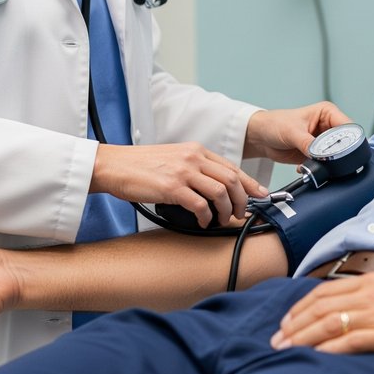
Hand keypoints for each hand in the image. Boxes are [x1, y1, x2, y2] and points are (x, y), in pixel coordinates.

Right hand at [92, 143, 268, 227]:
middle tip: (241, 214)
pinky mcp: (172, 188)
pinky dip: (206, 218)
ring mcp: (183, 172)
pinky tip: (203, 223)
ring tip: (222, 221)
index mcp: (196, 150)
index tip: (260, 195)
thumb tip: (215, 187)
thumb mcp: (173, 157)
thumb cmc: (140, 165)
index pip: (232, 167)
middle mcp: (193, 158)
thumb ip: (194, 167)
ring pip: (220, 193)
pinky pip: (200, 206)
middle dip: (242, 201)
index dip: (250, 183)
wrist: (113, 165)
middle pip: (232, 180)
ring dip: (226, 211)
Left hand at [243, 102, 352, 165]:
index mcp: (327, 113)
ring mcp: (324, 141)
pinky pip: (326, 164)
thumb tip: (321, 154)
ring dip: (329, 162)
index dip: (348, 139)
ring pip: (337, 155)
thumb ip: (308, 143)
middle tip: (329, 160)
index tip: (342, 151)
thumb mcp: (292, 132)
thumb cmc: (275, 124)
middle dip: (338, 153)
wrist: (261, 137)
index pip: (346, 126)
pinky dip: (320, 168)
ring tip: (318, 164)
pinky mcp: (318, 154)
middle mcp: (328, 126)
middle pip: (345, 142)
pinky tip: (309, 167)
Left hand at [270, 273, 373, 367]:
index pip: (325, 291)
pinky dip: (327, 351)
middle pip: (321, 306)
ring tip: (285, 352)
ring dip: (302, 338)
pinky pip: (350, 342)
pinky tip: (313, 360)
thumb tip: (343, 313)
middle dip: (294, 324)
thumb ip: (372, 300)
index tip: (285, 323)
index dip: (300, 307)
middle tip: (275, 341)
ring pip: (330, 323)